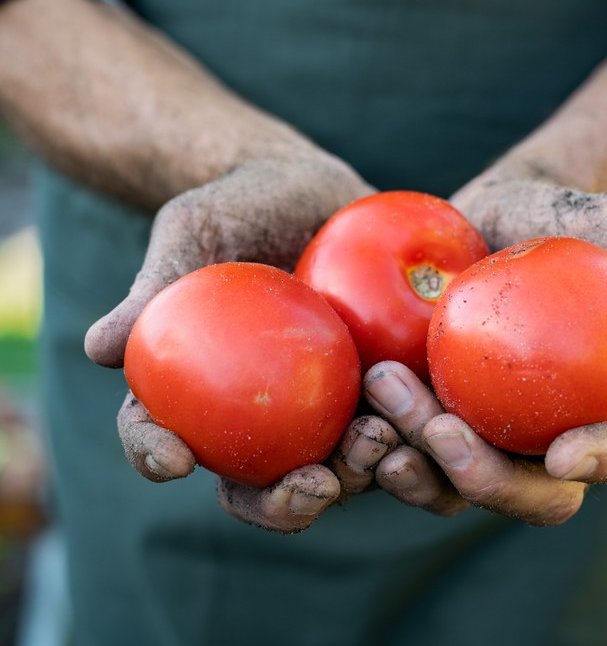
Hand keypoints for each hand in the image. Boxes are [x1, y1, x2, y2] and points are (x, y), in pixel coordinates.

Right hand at [85, 153, 373, 531]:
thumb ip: (157, 283)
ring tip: (378, 440)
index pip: (160, 433)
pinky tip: (423, 418)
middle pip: (255, 484)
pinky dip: (405, 434)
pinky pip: (390, 422)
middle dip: (281, 504)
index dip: (154, 456)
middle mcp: (255, 412)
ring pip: (331, 468)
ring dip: (355, 475)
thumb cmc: (240, 204)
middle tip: (312, 483)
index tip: (174, 460)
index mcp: (196, 386)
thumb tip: (99, 347)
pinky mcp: (373, 387)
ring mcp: (317, 405)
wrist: (312, 186)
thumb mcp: (193, 228)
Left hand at [358, 179, 606, 525]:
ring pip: (455, 485)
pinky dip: (378, 448)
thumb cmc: (556, 223)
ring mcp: (479, 435)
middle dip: (487, 478)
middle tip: (442, 429)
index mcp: (601, 403)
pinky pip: (404, 452)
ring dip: (419, 464)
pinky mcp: (425, 421)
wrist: (484, 221)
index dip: (599, 461)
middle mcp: (540, 435)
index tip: (562, 454)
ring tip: (384, 396)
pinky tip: (356, 415)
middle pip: (528, 492)